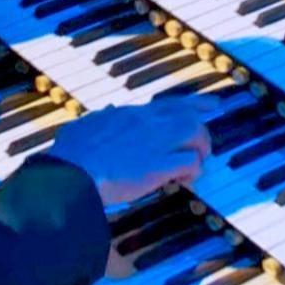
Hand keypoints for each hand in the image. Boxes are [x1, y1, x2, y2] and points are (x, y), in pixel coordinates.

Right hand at [44, 96, 221, 206]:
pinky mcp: (157, 166)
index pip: (170, 103)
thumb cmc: (72, 152)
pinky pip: (190, 162)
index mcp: (131, 114)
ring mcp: (154, 143)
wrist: (71, 171)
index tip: (212, 104)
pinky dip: (192, 171)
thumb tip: (106, 111)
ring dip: (199, 151)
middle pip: (190, 116)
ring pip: (196, 134)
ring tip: (192, 167)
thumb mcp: (87, 124)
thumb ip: (102, 117)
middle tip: (204, 149)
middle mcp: (147, 123)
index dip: (195, 103)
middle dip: (201, 133)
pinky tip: (184, 180)